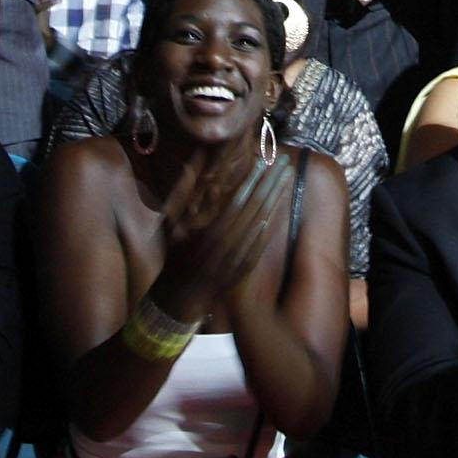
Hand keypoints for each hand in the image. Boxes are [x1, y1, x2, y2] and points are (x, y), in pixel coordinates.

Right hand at [152, 151, 295, 325]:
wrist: (182, 297)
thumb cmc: (174, 257)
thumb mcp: (170, 226)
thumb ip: (181, 195)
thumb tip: (188, 167)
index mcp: (210, 233)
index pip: (237, 201)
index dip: (252, 180)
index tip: (263, 161)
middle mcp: (229, 244)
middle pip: (255, 208)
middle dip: (271, 182)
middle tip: (284, 162)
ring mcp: (241, 256)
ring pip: (263, 222)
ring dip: (276, 197)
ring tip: (287, 177)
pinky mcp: (247, 265)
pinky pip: (264, 240)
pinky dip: (272, 222)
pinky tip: (280, 206)